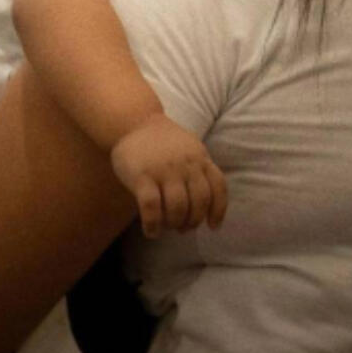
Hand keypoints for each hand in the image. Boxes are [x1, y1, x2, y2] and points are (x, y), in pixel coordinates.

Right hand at [110, 115, 227, 237]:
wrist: (132, 121)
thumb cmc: (162, 142)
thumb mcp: (189, 148)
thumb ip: (199, 170)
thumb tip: (208, 207)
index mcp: (199, 157)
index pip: (218, 187)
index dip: (218, 210)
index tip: (212, 227)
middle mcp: (185, 164)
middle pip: (199, 203)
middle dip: (193, 222)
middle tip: (182, 228)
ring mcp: (164, 170)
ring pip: (178, 208)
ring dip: (174, 224)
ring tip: (166, 226)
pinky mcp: (142, 176)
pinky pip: (152, 209)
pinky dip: (153, 225)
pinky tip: (151, 231)